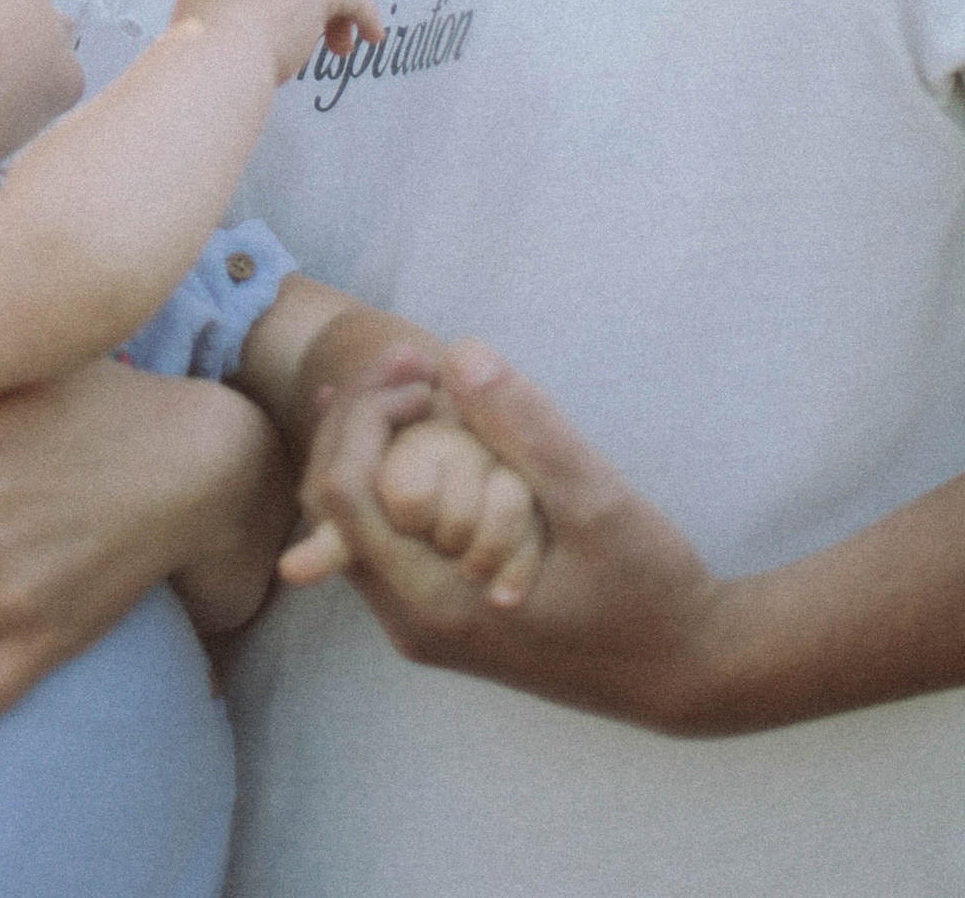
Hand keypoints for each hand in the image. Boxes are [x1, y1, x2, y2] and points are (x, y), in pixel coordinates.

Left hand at [296, 342, 729, 733]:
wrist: (689, 671)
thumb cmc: (651, 591)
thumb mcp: (599, 503)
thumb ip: (528, 431)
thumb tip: (459, 352)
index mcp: (434, 605)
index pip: (342, 495)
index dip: (363, 415)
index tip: (420, 370)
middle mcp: (413, 623)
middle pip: (333, 505)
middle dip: (359, 417)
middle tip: (411, 358)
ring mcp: (426, 622)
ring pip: (355, 519)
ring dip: (373, 440)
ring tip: (412, 376)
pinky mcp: (446, 612)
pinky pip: (389, 534)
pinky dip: (393, 471)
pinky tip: (413, 421)